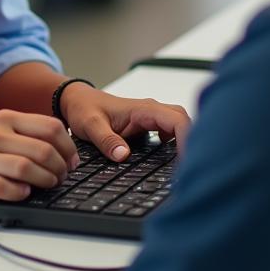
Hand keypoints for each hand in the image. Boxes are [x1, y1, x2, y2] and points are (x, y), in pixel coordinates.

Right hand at [0, 110, 78, 205]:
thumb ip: (20, 132)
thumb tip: (59, 146)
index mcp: (4, 118)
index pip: (50, 126)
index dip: (69, 146)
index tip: (73, 160)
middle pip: (43, 149)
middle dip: (61, 167)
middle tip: (63, 177)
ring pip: (26, 168)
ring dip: (45, 181)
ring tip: (49, 186)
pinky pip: (2, 187)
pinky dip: (18, 192)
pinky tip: (23, 193)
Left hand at [60, 84, 191, 162]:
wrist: (77, 100)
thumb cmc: (84, 108)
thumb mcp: (90, 125)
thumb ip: (106, 140)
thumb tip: (124, 156)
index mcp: (142, 109)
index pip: (176, 120)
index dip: (187, 139)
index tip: (186, 162)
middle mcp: (150, 111)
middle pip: (183, 121)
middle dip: (192, 142)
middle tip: (188, 170)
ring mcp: (150, 118)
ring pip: (179, 125)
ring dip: (185, 143)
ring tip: (182, 169)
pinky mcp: (148, 126)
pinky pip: (170, 131)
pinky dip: (176, 144)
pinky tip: (171, 162)